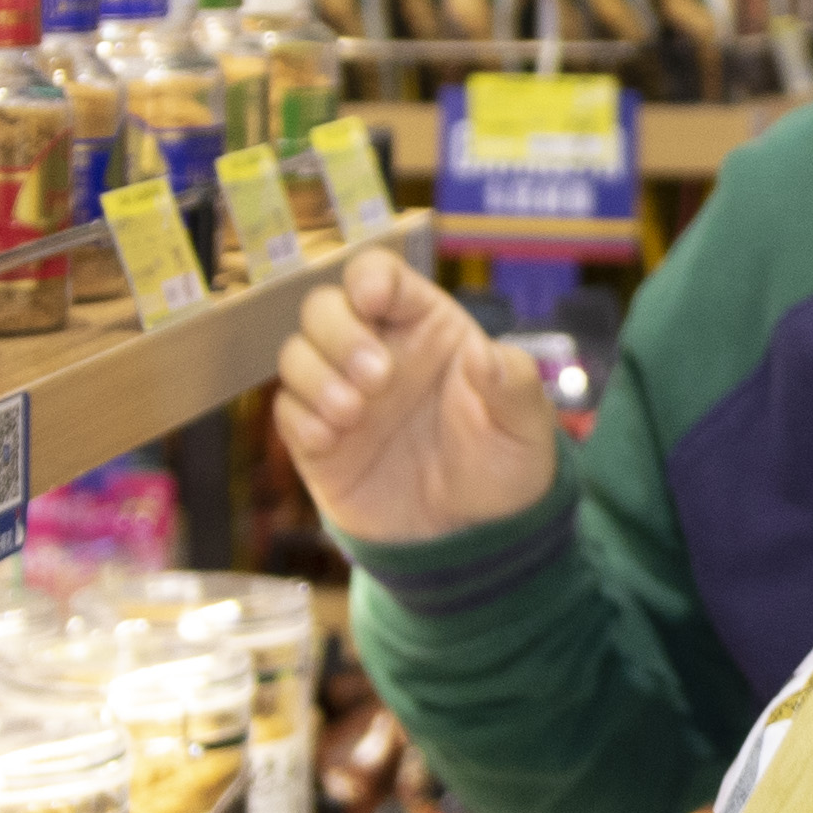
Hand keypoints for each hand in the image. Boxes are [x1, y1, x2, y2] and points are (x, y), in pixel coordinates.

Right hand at [271, 246, 565, 545]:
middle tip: (377, 379)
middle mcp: (376, 350)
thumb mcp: (525, 424)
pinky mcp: (319, 441)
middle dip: (339, 333)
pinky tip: (331, 439)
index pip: (379, 276)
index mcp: (425, 327)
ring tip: (353, 413)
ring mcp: (342, 394)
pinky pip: (287, 411)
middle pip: (324, 307)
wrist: (476, 536)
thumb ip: (513, 383)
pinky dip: (301, 419)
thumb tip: (485, 352)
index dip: (368, 277)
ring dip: (315, 375)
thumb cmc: (504, 463)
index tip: (372, 298)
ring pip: (296, 354)